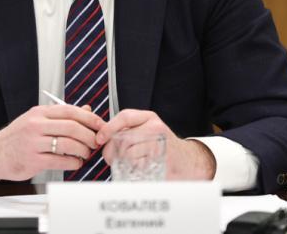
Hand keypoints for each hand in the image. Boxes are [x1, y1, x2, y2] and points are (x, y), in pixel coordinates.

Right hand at [0, 104, 104, 180]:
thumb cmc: (18, 136)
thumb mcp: (37, 120)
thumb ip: (61, 115)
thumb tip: (87, 110)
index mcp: (40, 113)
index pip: (70, 111)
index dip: (89, 118)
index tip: (100, 125)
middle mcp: (36, 125)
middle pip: (72, 127)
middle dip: (89, 136)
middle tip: (96, 142)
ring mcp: (34, 143)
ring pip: (68, 144)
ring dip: (83, 150)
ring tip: (86, 154)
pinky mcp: (33, 160)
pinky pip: (60, 160)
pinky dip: (73, 162)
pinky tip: (76, 163)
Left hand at [96, 109, 215, 179]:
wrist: (187, 161)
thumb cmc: (161, 147)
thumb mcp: (145, 131)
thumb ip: (127, 130)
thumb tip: (102, 138)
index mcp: (149, 117)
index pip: (125, 116)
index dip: (109, 127)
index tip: (99, 138)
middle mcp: (156, 127)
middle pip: (124, 137)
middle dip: (112, 150)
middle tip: (110, 158)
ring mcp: (160, 143)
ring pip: (129, 153)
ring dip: (122, 162)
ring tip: (126, 163)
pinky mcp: (162, 160)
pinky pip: (138, 165)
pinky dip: (134, 169)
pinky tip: (139, 168)